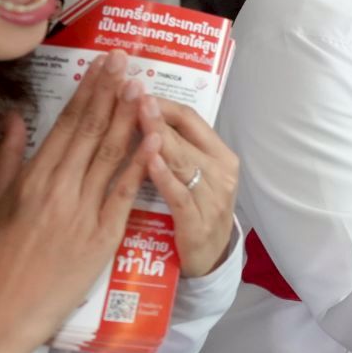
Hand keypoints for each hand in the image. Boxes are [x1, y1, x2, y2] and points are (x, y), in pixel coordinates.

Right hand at [0, 55, 156, 352]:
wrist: (6, 312)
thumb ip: (6, 159)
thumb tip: (15, 118)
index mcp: (32, 178)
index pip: (65, 124)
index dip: (86, 91)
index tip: (101, 64)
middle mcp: (59, 188)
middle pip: (91, 131)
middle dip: (110, 91)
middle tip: (126, 59)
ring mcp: (83, 211)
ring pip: (111, 154)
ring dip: (128, 117)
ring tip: (142, 85)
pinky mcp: (103, 236)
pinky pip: (125, 192)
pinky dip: (141, 164)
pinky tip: (155, 137)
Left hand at [143, 98, 239, 275]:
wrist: (208, 263)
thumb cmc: (194, 212)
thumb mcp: (190, 176)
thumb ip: (173, 148)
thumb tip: (138, 110)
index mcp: (220, 156)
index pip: (191, 119)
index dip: (162, 103)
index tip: (135, 90)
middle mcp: (221, 174)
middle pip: (184, 137)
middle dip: (155, 115)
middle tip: (130, 94)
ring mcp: (213, 200)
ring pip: (182, 163)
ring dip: (158, 140)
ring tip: (136, 118)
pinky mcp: (199, 226)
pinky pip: (180, 197)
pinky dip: (165, 178)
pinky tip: (149, 163)